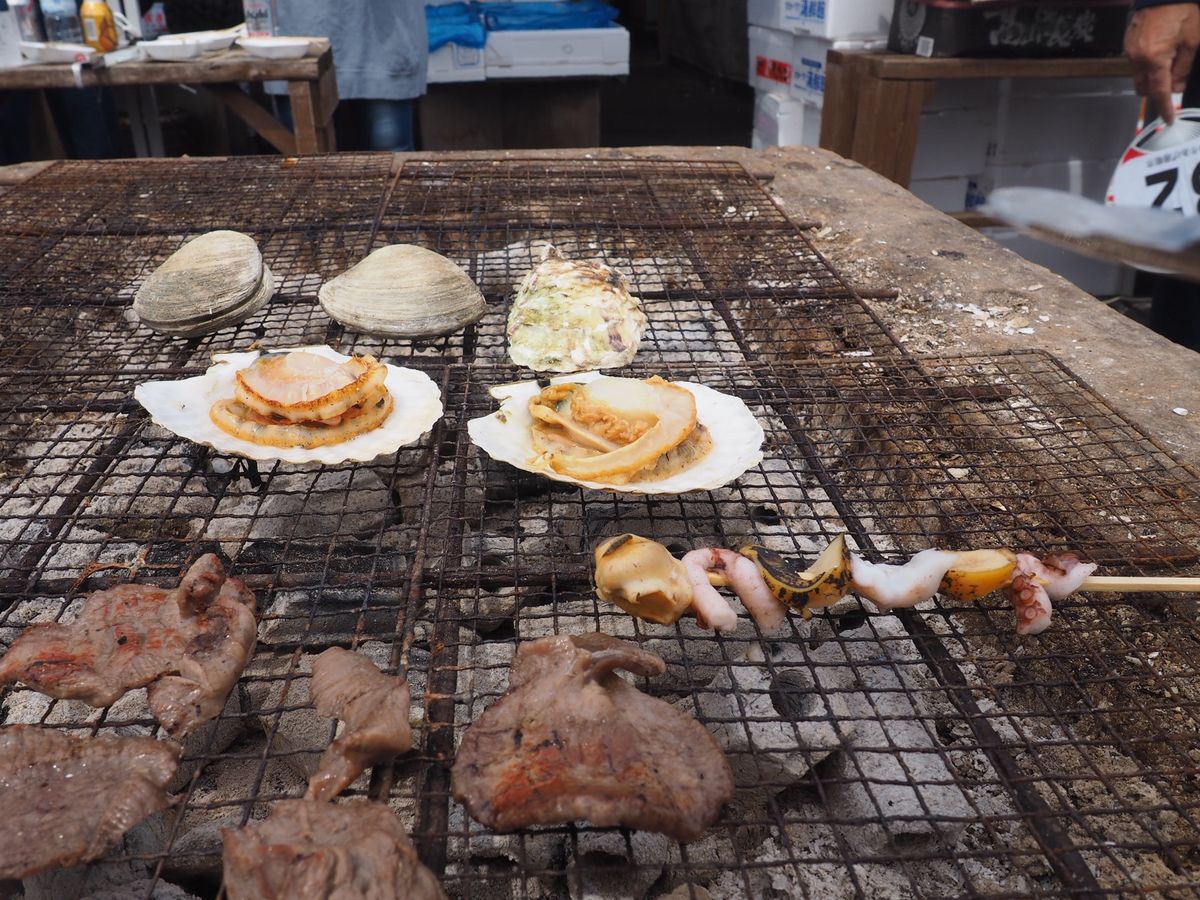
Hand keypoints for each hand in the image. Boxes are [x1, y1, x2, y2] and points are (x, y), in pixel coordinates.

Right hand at [1125, 3, 1199, 123]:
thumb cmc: (1180, 11)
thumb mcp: (1192, 41)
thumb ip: (1183, 68)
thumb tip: (1177, 87)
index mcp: (1155, 60)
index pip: (1160, 92)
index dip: (1165, 107)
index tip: (1167, 118)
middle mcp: (1138, 59)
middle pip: (1144, 88)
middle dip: (1156, 89)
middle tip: (1172, 81)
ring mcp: (1130, 52)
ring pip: (1139, 76)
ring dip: (1151, 75)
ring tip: (1167, 59)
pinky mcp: (1128, 45)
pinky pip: (1135, 63)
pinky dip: (1146, 63)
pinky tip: (1158, 49)